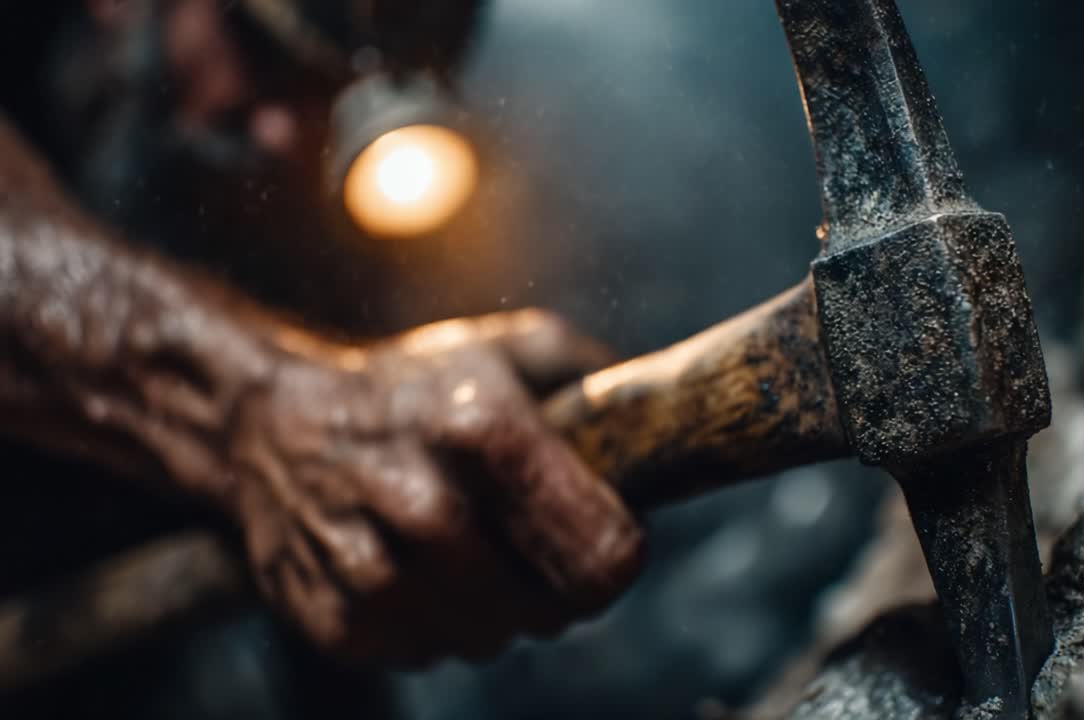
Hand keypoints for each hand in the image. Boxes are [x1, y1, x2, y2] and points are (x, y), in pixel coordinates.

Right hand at [225, 310, 642, 663]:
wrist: (267, 423)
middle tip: (524, 538)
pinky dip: (435, 622)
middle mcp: (428, 508)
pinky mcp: (337, 620)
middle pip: (554, 610)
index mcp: (487, 433)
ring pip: (494, 640)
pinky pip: (430, 654)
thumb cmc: (406, 388)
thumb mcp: (509, 349)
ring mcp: (376, 573)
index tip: (604, 535)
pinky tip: (411, 566)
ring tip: (460, 546)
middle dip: (555, 582)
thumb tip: (663, 418)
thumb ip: (595, 377)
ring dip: (494, 606)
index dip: (619, 554)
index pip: (605, 555)